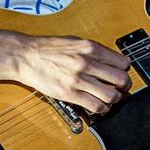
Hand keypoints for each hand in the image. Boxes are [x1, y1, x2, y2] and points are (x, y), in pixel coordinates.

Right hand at [7, 32, 130, 112]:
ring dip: (114, 99)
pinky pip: (95, 106)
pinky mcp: (69, 93)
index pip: (123, 63)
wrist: (25, 56)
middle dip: (124, 86)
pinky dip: (102, 108)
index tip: (121, 73)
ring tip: (110, 98)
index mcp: (91, 48)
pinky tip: (99, 106)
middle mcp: (87, 63)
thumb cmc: (48, 48)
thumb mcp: (75, 41)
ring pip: (111, 96)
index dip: (124, 70)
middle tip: (120, 88)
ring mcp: (78, 79)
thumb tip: (112, 60)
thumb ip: (94, 51)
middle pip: (121, 80)